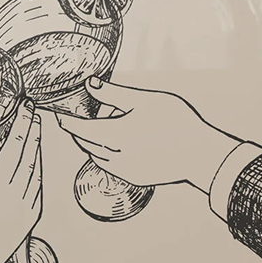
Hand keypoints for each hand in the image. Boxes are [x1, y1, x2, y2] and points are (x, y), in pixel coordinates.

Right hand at [0, 104, 43, 262]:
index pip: (14, 144)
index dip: (22, 122)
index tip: (27, 107)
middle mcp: (16, 191)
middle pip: (30, 153)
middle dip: (33, 130)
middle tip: (34, 113)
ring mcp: (27, 204)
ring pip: (37, 170)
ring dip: (37, 150)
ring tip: (36, 135)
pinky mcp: (32, 217)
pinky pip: (39, 189)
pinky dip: (39, 173)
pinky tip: (36, 167)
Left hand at [56, 78, 243, 193]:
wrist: (202, 153)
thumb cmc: (176, 121)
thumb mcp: (143, 99)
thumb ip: (112, 93)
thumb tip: (89, 84)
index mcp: (114, 135)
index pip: (80, 129)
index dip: (67, 121)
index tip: (59, 115)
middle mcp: (114, 156)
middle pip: (86, 143)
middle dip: (81, 130)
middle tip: (82, 116)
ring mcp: (124, 170)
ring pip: (97, 156)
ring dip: (94, 142)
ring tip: (104, 126)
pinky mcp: (134, 178)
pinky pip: (111, 165)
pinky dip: (107, 154)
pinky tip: (120, 142)